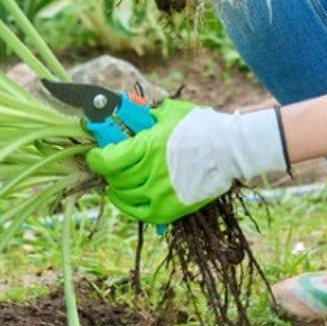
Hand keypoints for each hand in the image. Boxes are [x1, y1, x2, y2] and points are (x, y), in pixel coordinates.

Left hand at [86, 99, 286, 224]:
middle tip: (110, 164)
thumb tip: (124, 111)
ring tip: (117, 182)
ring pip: (124, 198)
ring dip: (117, 189)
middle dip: (109, 171)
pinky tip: (128, 198)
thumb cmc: (200, 127)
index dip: (96, 158)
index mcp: (146, 148)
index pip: (106, 161)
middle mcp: (149, 175)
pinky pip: (140, 214)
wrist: (230, 151)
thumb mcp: (169, 114)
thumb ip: (144, 116)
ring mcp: (159, 195)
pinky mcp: (170, 210)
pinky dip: (130, 206)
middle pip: (114, 179)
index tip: (96, 154)